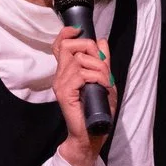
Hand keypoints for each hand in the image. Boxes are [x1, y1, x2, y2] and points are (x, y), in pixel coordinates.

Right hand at [52, 28, 117, 165]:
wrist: (92, 134)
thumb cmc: (97, 109)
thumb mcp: (104, 80)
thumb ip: (102, 62)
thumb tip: (102, 41)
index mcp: (67, 71)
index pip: (60, 45)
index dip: (67, 34)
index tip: (77, 31)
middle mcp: (61, 75)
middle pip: (69, 46)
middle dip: (90, 49)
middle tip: (101, 64)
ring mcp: (61, 83)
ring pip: (79, 60)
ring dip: (98, 67)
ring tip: (104, 81)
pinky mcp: (65, 93)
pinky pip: (81, 74)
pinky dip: (96, 77)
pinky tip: (101, 86)